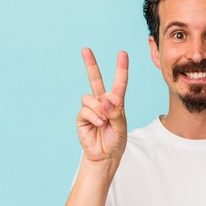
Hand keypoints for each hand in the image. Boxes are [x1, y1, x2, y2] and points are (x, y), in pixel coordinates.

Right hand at [77, 48, 128, 162]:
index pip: (119, 82)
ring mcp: (91, 108)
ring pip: (90, 98)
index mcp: (116, 102)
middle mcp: (102, 102)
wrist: (105, 155)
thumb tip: (105, 100)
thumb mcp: (121, 126)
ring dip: (98, 109)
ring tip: (104, 121)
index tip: (122, 54)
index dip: (121, 68)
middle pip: (95, 79)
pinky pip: (85, 110)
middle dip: (90, 64)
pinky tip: (98, 124)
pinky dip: (93, 116)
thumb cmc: (116, 140)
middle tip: (85, 49)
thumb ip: (116, 112)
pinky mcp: (82, 117)